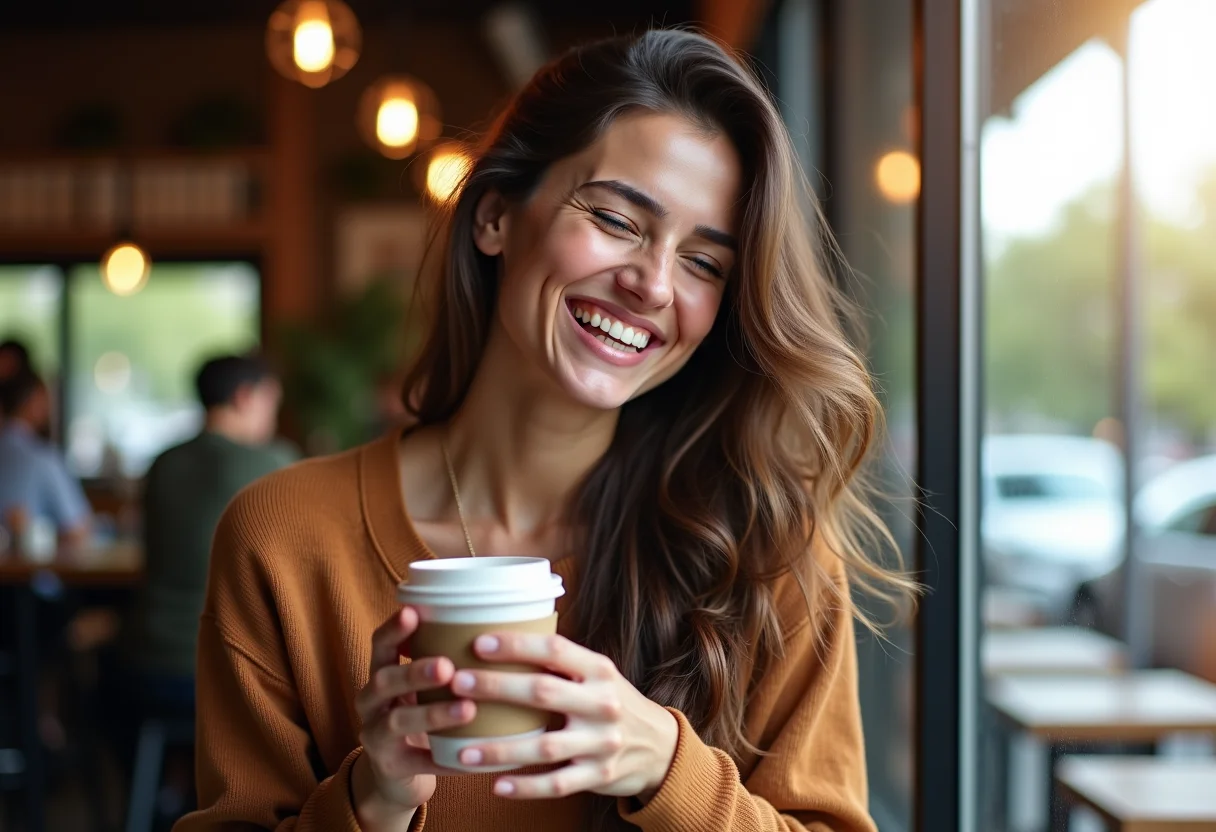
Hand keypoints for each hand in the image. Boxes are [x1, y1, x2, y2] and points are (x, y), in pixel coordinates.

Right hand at [352, 607, 476, 820]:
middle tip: (447, 666)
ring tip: (468, 709)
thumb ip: (441, 660)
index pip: (379, 645)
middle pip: (384, 681)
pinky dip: (445, 759)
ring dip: (433, 714)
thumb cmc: (419, 715)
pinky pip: (418, 763)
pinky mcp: (390, 767)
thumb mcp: (421, 687)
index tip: (412, 612)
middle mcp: (370, 703)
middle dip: (415, 672)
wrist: (396, 774)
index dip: (393, 629)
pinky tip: (470, 755)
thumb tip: (493, 627)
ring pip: (398, 721)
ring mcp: (376, 737)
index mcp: (380, 674)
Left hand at [448, 633, 678, 800]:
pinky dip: (526, 786)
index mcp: (599, 670)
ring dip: (501, 749)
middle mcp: (603, 704)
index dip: (517, 644)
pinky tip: (497, 785)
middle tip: (458, 683)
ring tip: (464, 750)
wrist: (660, 747)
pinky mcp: (599, 776)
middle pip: (543, 691)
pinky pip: (557, 784)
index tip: (479, 643)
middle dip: (497, 687)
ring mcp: (602, 743)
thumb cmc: (612, 702)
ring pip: (545, 746)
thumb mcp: (598, 675)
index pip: (555, 649)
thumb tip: (501, 638)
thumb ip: (562, 662)